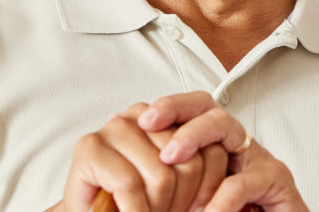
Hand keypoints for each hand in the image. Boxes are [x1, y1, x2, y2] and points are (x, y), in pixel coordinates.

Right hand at [53, 102, 227, 211]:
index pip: (209, 144)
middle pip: (189, 162)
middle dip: (182, 203)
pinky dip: (136, 211)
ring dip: (159, 210)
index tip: (196, 207)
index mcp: (163, 119)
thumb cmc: (130, 203)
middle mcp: (136, 116)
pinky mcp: (89, 147)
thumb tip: (230, 175)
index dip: (209, 186)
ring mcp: (111, 128)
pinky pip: (130, 185)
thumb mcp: (172, 183)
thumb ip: (194, 165)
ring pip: (162, 176)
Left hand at [141, 92, 307, 211]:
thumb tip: (132, 166)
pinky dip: (219, 199)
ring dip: (193, 139)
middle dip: (177, 109)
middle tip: (150, 125)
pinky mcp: (279, 181)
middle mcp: (238, 147)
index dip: (167, 108)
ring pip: (227, 127)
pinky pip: (242, 181)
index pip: (191, 111)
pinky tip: (205, 211)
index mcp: (215, 149)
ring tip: (170, 162)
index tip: (140, 121)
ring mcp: (260, 160)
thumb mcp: (192, 199)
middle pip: (208, 108)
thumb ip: (170, 181)